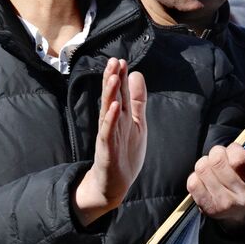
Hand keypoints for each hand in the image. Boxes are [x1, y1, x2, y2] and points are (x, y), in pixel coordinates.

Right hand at [73, 58, 146, 225]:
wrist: (114, 184)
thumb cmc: (125, 152)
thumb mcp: (136, 123)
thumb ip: (137, 100)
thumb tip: (137, 74)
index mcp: (121, 116)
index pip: (121, 92)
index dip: (121, 77)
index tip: (121, 60)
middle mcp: (113, 122)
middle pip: (112, 97)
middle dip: (112, 79)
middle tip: (113, 61)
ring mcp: (109, 135)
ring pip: (108, 110)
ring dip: (110, 94)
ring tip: (114, 77)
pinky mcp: (107, 149)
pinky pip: (108, 132)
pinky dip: (110, 119)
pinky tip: (114, 107)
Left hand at [186, 134, 244, 229]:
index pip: (237, 159)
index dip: (233, 149)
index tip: (236, 151)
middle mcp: (243, 196)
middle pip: (217, 161)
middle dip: (217, 152)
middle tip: (223, 157)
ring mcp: (225, 204)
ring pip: (202, 168)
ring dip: (206, 162)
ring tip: (215, 167)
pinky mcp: (209, 208)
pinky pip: (192, 182)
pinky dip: (197, 176)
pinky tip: (208, 179)